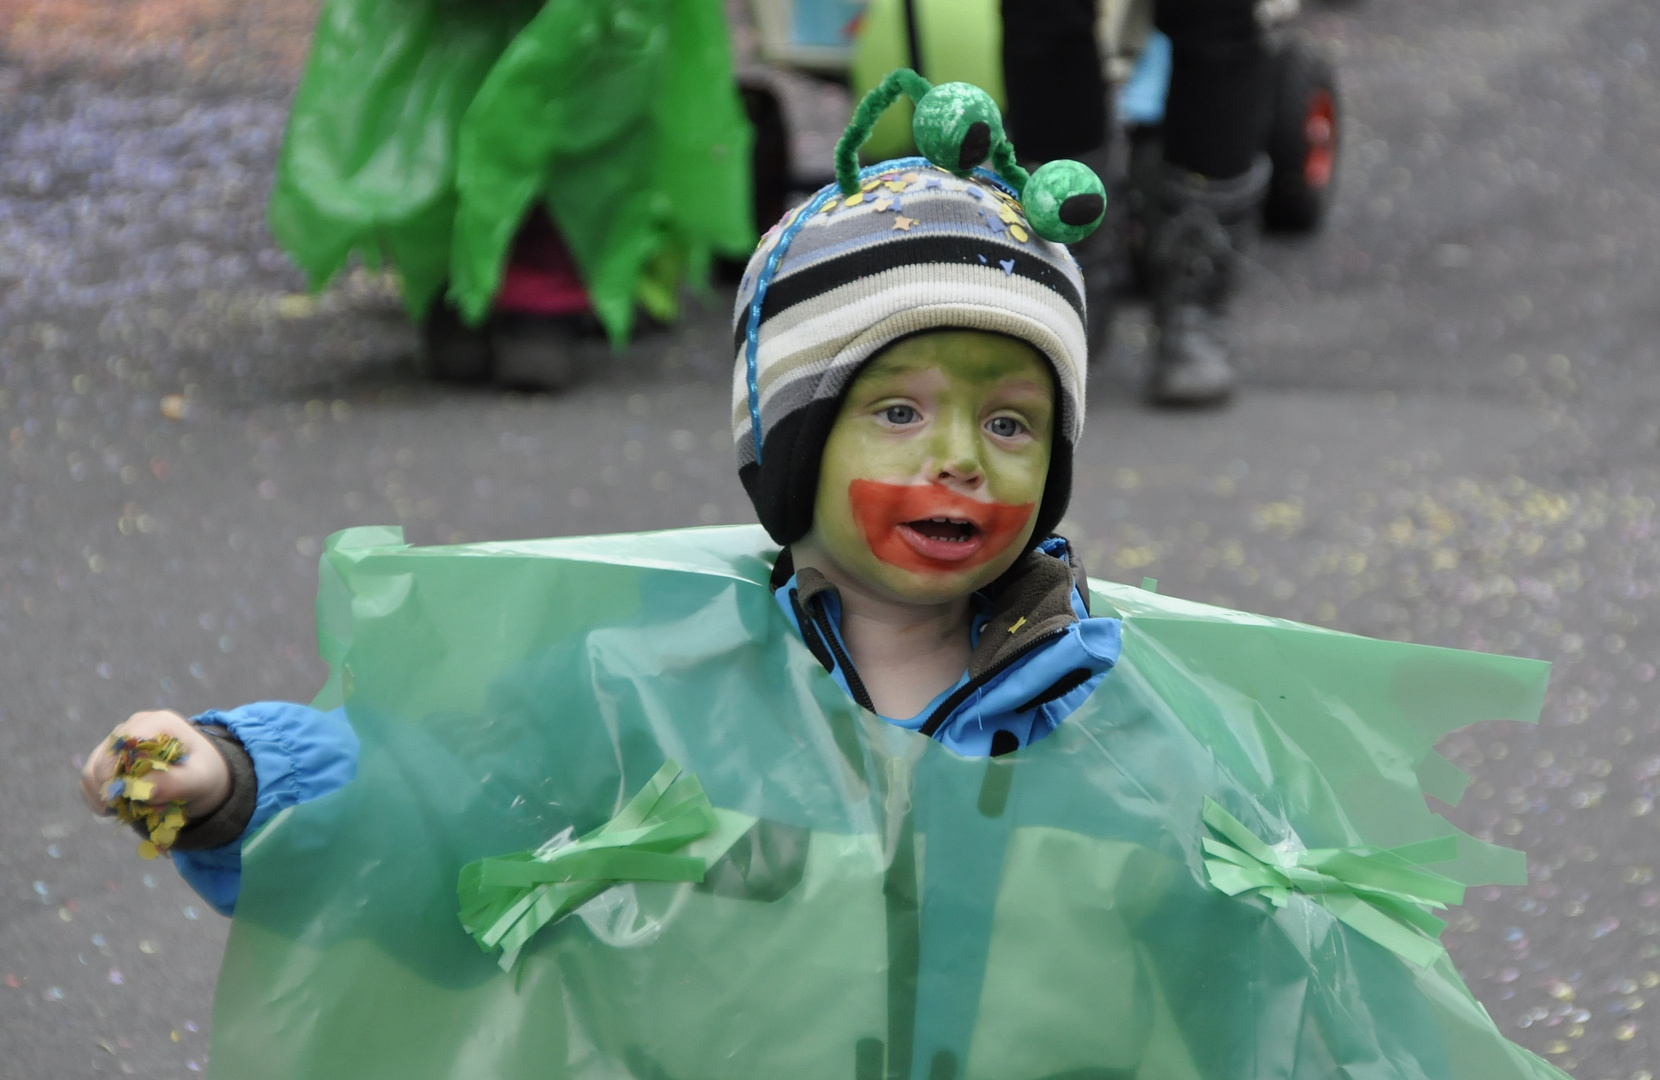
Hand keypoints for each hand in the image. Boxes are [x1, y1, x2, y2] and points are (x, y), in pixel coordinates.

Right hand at [79, 711, 230, 821]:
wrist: (202, 778)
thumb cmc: (205, 775)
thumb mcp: (200, 780)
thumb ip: (174, 783)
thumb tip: (138, 786)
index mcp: (159, 723)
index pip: (125, 741)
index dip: (116, 769)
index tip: (120, 796)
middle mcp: (133, 727)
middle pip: (104, 758)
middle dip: (113, 789)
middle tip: (129, 809)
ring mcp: (118, 742)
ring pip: (92, 771)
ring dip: (104, 797)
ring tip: (124, 811)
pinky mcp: (108, 759)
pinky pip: (90, 781)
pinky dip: (98, 798)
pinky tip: (116, 809)